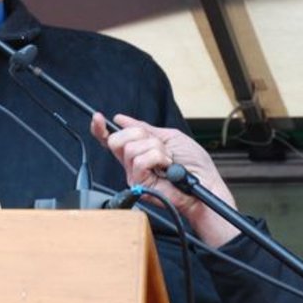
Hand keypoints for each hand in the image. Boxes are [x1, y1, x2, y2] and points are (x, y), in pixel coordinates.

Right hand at [90, 113, 241, 245]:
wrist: (205, 183)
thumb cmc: (194, 164)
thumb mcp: (169, 137)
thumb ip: (145, 128)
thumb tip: (122, 119)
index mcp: (138, 151)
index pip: (112, 140)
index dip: (101, 129)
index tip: (98, 118)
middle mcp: (133, 163)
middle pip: (117, 139)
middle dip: (140, 135)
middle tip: (158, 145)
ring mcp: (134, 174)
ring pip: (131, 148)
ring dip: (156, 148)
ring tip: (167, 160)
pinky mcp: (139, 184)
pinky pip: (140, 161)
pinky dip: (157, 158)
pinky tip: (166, 166)